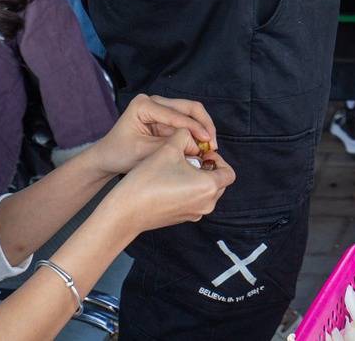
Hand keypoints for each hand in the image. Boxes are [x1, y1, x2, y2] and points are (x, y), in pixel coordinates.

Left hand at [87, 94, 217, 177]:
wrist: (107, 158)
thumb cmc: (120, 154)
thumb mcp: (144, 152)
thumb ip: (171, 147)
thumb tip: (198, 148)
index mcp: (144, 104)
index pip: (176, 115)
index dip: (195, 128)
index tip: (208, 142)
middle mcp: (154, 100)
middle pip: (188, 107)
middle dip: (204, 125)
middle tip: (213, 144)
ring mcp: (161, 107)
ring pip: (191, 113)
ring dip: (202, 128)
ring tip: (210, 146)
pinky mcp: (165, 117)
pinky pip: (186, 121)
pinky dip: (196, 132)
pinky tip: (202, 145)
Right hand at [110, 128, 235, 231]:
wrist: (125, 211)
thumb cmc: (148, 180)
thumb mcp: (169, 149)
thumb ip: (185, 135)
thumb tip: (190, 134)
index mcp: (209, 187)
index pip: (228, 172)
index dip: (218, 159)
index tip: (201, 153)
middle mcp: (206, 204)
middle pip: (219, 182)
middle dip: (207, 168)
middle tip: (189, 159)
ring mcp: (194, 214)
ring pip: (206, 191)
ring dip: (198, 178)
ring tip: (177, 169)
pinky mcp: (182, 219)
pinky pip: (194, 200)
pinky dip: (189, 190)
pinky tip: (169, 181)